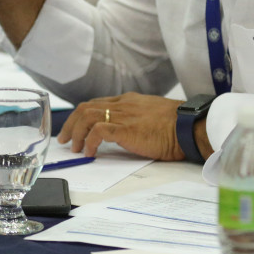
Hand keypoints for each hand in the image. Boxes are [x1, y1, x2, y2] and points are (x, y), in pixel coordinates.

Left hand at [57, 92, 186, 160]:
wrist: (188, 126)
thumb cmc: (176, 126)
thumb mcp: (151, 117)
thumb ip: (136, 119)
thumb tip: (127, 132)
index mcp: (129, 101)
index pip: (97, 103)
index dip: (82, 116)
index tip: (74, 128)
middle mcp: (123, 104)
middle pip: (85, 107)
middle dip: (71, 124)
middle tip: (65, 140)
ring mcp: (123, 115)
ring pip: (87, 116)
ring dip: (76, 133)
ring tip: (75, 148)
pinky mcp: (125, 129)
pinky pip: (98, 132)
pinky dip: (89, 141)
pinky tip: (89, 152)